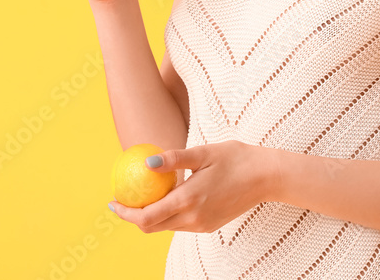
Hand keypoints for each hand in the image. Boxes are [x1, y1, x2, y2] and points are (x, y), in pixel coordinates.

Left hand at [108, 141, 279, 233]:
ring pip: (166, 227)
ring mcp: (202, 224)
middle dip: (134, 216)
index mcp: (189, 200)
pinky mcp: (210, 225)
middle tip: (124, 199)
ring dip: (151, 215)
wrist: (267, 177)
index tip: (113, 202)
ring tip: (144, 195)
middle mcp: (194, 218)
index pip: (146, 217)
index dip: (125, 213)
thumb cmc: (236, 158)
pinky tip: (169, 197)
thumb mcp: (203, 153)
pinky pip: (181, 224)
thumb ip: (173, 159)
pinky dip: (169, 214)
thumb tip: (145, 163)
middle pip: (152, 227)